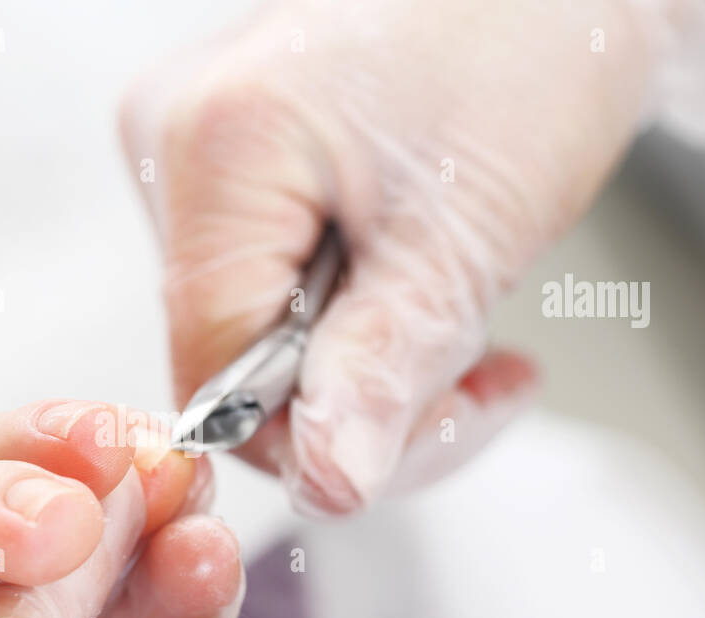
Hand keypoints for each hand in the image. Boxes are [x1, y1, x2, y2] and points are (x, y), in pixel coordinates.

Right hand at [122, 0, 672, 513]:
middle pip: (231, 359)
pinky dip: (354, 318)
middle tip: (471, 382)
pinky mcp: (230, 162)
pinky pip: (267, 287)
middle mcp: (174, 143)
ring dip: (367, 364)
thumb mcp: (463, 236)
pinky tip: (423, 298)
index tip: (419, 426)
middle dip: (358, 401)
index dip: (314, 430)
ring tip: (466, 322)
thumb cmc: (530, 47)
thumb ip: (384, 369)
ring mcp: (195, 149)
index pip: (217, 372)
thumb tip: (328, 482)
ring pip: (254, 334)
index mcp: (217, 148)